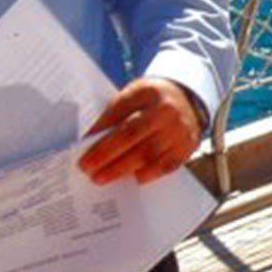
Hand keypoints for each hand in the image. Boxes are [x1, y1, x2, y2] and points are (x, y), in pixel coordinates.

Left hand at [80, 78, 203, 184]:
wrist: (187, 98)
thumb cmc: (151, 99)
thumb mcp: (132, 95)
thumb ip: (114, 115)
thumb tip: (91, 141)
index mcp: (149, 93)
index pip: (120, 115)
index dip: (101, 133)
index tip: (82, 148)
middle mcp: (167, 111)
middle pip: (132, 137)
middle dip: (106, 155)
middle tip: (87, 168)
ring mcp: (181, 129)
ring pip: (149, 154)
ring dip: (122, 169)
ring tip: (103, 177)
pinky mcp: (189, 145)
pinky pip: (168, 165)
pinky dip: (150, 173)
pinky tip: (134, 178)